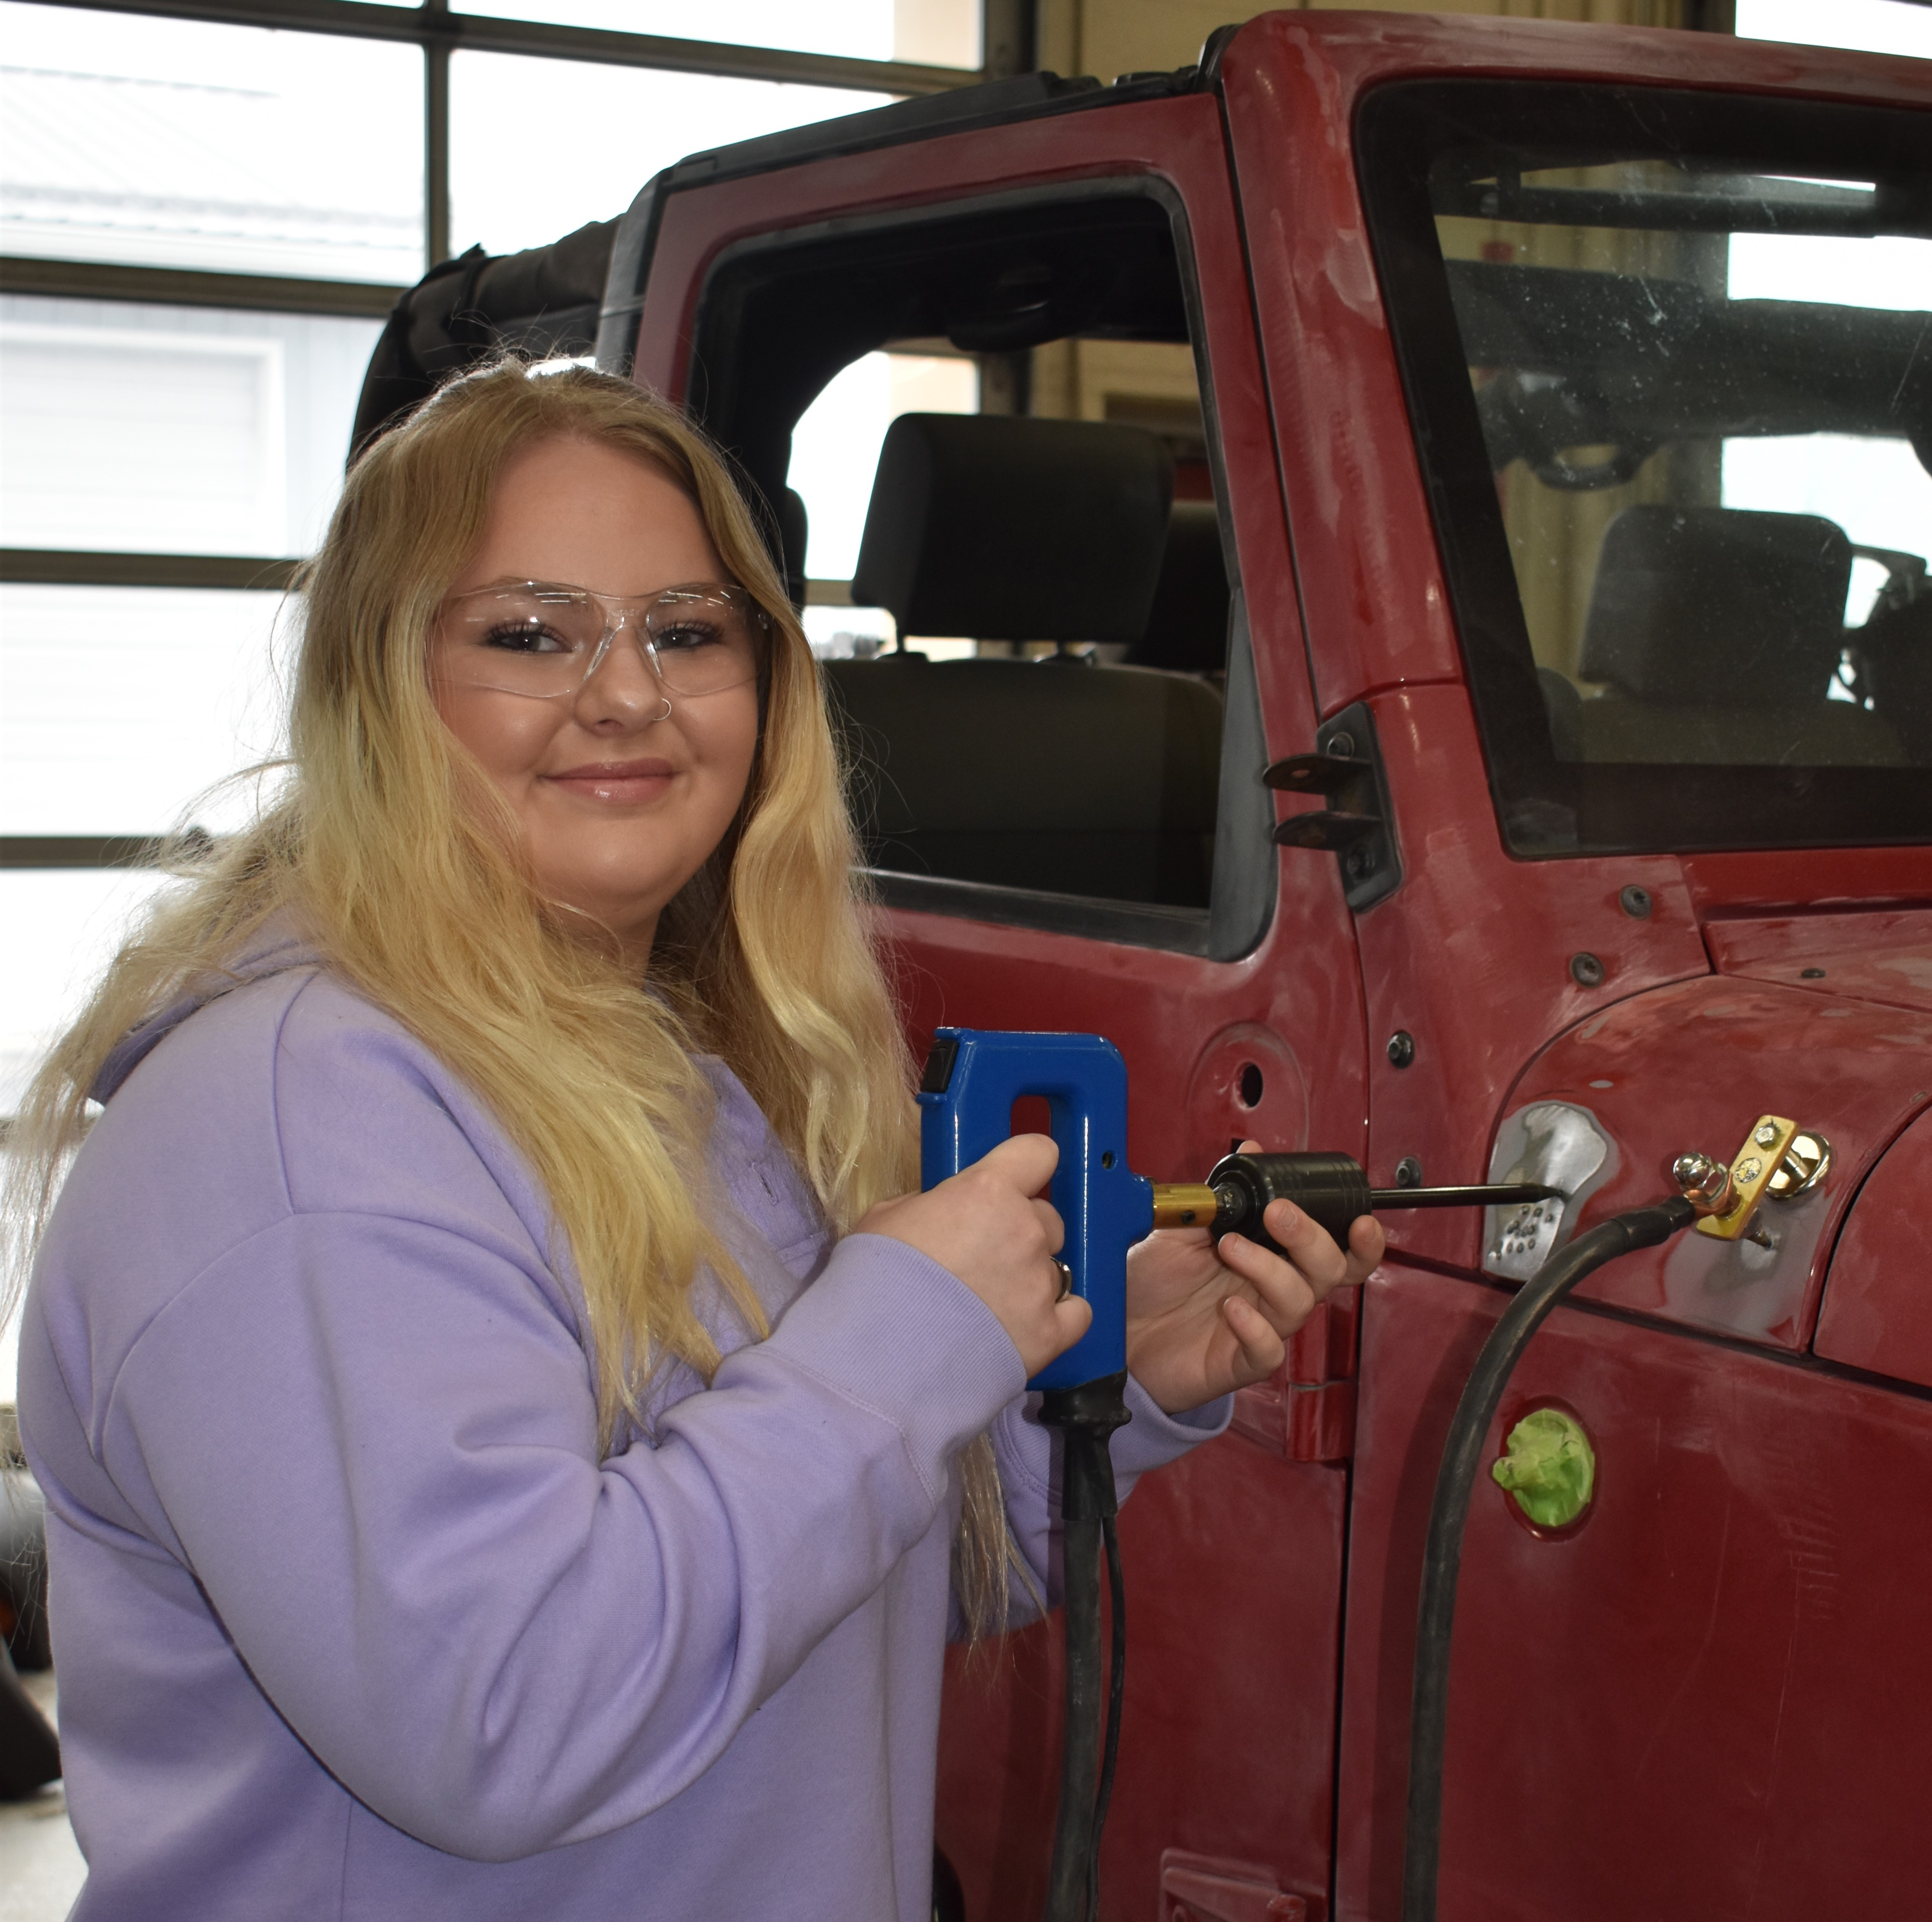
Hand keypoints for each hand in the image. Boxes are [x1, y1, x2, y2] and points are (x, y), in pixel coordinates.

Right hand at [858, 1134, 1092, 1378]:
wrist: (879, 1355)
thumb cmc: (874, 1278)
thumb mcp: (885, 1218)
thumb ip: (927, 1206)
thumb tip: (941, 1212)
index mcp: (988, 1190)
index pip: (1037, 1153)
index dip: (1027, 1166)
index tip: (1015, 1182)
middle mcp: (1026, 1230)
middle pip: (1048, 1217)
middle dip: (1022, 1232)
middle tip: (984, 1258)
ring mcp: (1042, 1283)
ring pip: (1055, 1268)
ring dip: (1030, 1279)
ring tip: (990, 1306)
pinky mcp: (1051, 1333)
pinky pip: (1076, 1314)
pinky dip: (1057, 1318)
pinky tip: (1026, 1327)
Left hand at [1125, 1140, 1384, 1414]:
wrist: (1111, 1329)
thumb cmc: (1150, 1280)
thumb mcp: (1181, 1225)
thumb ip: (1220, 1194)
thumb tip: (1253, 1148)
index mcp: (1270, 1255)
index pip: (1333, 1249)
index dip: (1358, 1240)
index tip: (1358, 1218)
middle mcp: (1272, 1291)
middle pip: (1327, 1271)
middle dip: (1311, 1239)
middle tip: (1278, 1215)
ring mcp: (1259, 1328)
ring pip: (1299, 1304)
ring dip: (1270, 1269)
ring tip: (1228, 1248)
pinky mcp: (1238, 1363)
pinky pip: (1268, 1351)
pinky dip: (1255, 1328)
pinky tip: (1230, 1308)